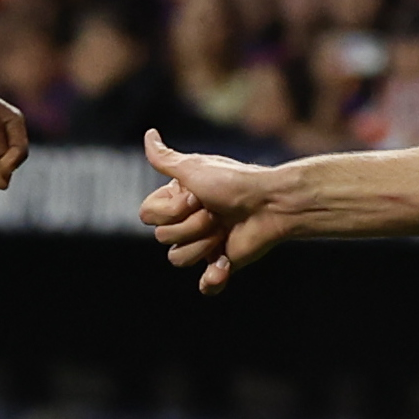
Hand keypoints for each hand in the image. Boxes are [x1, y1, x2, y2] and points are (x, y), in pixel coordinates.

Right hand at [140, 130, 294, 291]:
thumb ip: (165, 159)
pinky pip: (205, 285)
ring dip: (203, 244)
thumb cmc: (234, 182)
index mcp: (178, 200)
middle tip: (215, 213)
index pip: (147, 215)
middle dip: (191, 225)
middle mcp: (187, 222)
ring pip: (178, 259)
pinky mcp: (221, 263)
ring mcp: (203, 244)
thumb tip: (148, 134)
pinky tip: (223, 265)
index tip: (194, 197)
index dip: (169, 210)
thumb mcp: (194, 167)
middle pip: (163, 238)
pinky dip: (213, 279)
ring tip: (225, 230)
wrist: (271, 203)